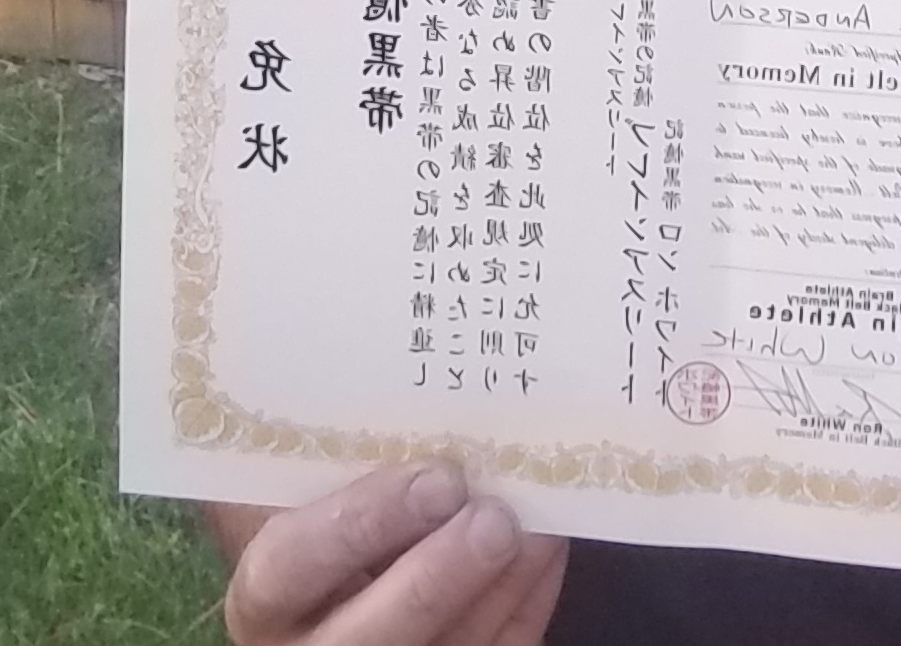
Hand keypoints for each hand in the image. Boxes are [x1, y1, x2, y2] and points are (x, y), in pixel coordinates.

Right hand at [220, 462, 568, 645]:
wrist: (341, 593)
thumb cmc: (326, 518)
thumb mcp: (311, 492)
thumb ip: (342, 460)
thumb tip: (410, 368)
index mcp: (268, 590)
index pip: (290, 565)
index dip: (363, 523)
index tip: (436, 478)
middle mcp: (310, 645)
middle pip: (367, 633)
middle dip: (437, 578)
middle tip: (495, 519)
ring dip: (498, 587)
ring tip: (538, 524)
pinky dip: (523, 604)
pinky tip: (545, 548)